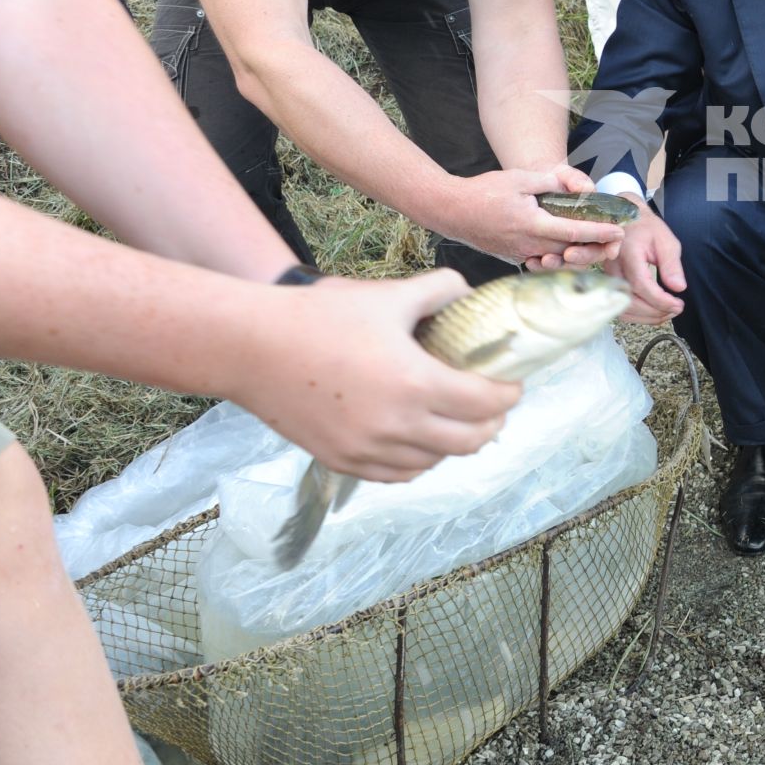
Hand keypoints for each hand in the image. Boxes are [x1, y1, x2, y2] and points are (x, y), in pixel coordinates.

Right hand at [236, 269, 522, 481]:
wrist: (250, 346)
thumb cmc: (321, 315)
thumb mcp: (389, 295)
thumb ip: (439, 291)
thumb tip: (468, 293)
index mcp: (417, 384)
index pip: (486, 403)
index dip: (508, 394)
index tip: (514, 383)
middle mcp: (397, 426)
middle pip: (470, 441)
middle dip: (491, 423)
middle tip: (495, 405)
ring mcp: (368, 450)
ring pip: (434, 461)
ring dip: (455, 443)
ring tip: (460, 421)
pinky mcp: (342, 461)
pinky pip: (397, 473)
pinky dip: (418, 460)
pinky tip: (421, 440)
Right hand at [437, 166, 622, 263]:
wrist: (451, 210)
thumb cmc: (484, 191)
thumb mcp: (519, 178)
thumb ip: (549, 182)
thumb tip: (572, 187)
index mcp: (532, 224)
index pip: (574, 232)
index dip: (599, 233)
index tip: (619, 232)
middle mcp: (528, 244)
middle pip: (570, 251)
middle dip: (596, 247)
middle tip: (616, 241)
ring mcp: (519, 254)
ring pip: (557, 258)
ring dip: (579, 254)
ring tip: (598, 246)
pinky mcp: (513, 257)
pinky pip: (541, 260)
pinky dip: (558, 257)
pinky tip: (569, 250)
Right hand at [607, 195, 684, 324]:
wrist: (625, 222)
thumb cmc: (646, 229)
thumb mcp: (665, 241)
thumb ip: (671, 264)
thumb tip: (678, 288)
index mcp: (628, 253)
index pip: (641, 284)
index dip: (660, 300)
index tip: (678, 304)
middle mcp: (614, 268)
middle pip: (630, 301)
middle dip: (656, 312)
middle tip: (677, 309)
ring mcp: (608, 278)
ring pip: (623, 309)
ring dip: (648, 317)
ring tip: (668, 312)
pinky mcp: (609, 286)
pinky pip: (621, 308)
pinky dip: (639, 316)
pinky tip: (655, 311)